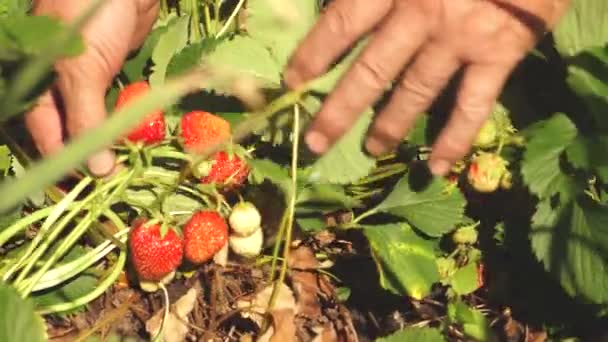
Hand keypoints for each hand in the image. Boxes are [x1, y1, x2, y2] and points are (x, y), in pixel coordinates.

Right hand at [26, 0, 158, 175]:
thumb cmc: (88, 14)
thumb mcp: (81, 70)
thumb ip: (86, 119)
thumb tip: (94, 169)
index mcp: (36, 84)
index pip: (45, 135)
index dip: (64, 165)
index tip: (87, 192)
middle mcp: (57, 85)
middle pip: (69, 132)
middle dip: (89, 158)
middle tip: (111, 187)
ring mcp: (86, 79)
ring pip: (94, 121)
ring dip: (109, 143)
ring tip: (127, 170)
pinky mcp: (111, 73)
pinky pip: (116, 105)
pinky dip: (126, 123)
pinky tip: (136, 142)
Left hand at [285, 0, 569, 175]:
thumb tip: (341, 4)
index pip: (341, 25)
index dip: (314, 56)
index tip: (292, 83)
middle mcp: (420, 15)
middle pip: (371, 71)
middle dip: (340, 111)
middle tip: (316, 142)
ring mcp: (459, 38)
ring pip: (415, 92)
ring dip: (390, 126)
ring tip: (372, 150)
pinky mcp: (498, 54)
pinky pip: (474, 105)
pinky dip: (456, 138)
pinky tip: (438, 167)